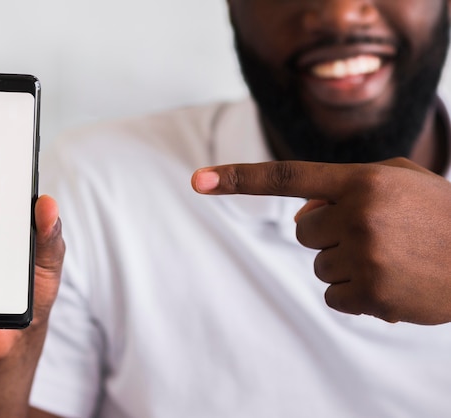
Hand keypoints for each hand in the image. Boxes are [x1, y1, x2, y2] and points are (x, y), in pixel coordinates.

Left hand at [191, 157, 450, 324]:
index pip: (287, 178)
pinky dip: (355, 294)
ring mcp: (365, 255)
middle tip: (377, 235)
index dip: (238, 179)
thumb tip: (301, 212)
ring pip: (319, 265)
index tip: (198, 180)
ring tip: (392, 258)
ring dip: (347, 264)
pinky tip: (392, 283)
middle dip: (331, 234)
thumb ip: (346, 184)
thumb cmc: (439, 214)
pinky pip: (333, 296)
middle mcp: (359, 213)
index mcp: (363, 180)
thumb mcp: (399, 180)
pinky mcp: (372, 293)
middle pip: (304, 232)